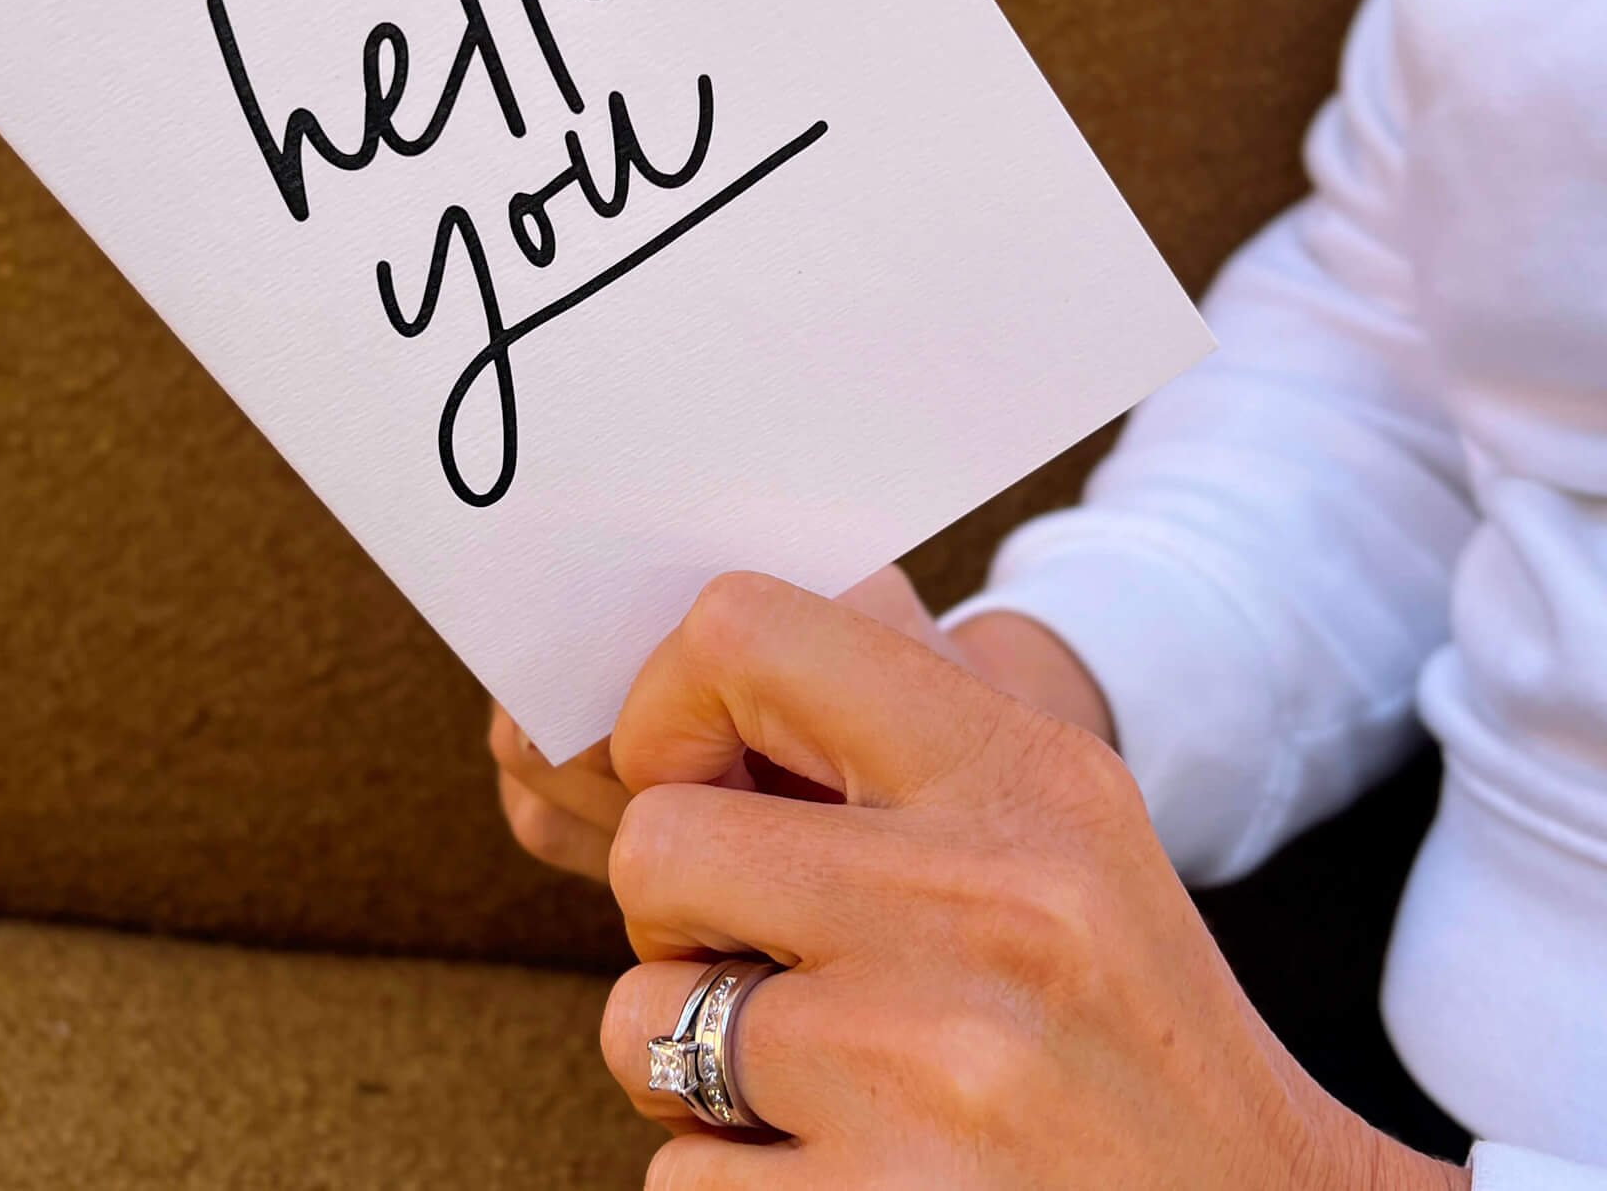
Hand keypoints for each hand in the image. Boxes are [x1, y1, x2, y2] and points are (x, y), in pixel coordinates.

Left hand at [599, 572, 1469, 1190]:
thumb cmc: (1130, 1031)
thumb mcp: (1069, 832)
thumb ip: (910, 724)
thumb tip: (720, 651)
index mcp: (1020, 778)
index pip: (745, 634)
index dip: (668, 706)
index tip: (690, 778)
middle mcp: (978, 906)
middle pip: (658, 844)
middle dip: (673, 916)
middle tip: (754, 959)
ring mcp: (926, 1070)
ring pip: (639, 1022)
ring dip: (691, 1065)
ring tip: (815, 1085)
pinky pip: (674, 1174)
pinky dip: (731, 1187)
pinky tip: (844, 1176)